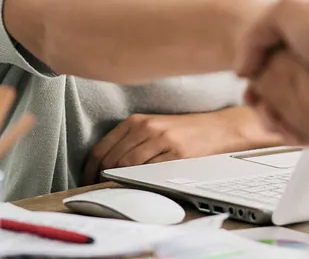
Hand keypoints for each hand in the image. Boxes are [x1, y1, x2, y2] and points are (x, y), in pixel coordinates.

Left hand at [82, 108, 283, 184]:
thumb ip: (131, 139)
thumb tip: (105, 164)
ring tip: (121, 188)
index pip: (102, 148)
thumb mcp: (155, 126)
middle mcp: (147, 127)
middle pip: (112, 160)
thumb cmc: (186, 130)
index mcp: (138, 120)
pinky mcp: (176, 154)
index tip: (89, 180)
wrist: (219, 129)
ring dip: (120, 181)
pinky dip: (140, 181)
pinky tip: (140, 184)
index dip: (91, 169)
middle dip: (103, 178)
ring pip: (128, 167)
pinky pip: (149, 172)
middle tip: (103, 189)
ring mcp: (162, 140)